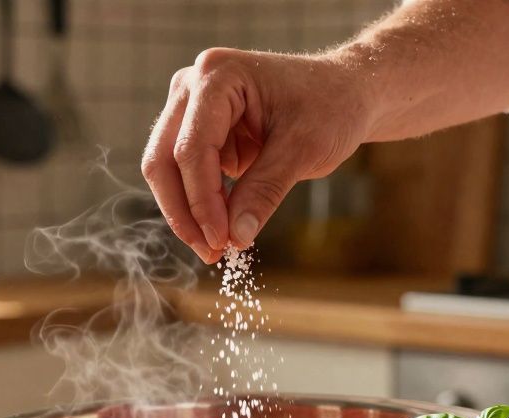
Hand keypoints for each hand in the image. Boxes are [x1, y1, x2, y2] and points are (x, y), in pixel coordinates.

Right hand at [141, 48, 372, 263]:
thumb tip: (235, 237)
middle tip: (209, 252)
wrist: (346, 93)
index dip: (202, 201)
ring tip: (220, 246)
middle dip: (184, 211)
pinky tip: (227, 224)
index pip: (192, 148)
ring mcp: (191, 107)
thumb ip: (264, 191)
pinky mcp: (199, 131)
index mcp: (217, 75)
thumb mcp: (304, 150)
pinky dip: (203, 204)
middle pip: (163, 159)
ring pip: (167, 170)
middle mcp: (193, 85)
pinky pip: (186, 175)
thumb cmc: (330, 107)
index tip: (221, 241)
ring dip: (189, 212)